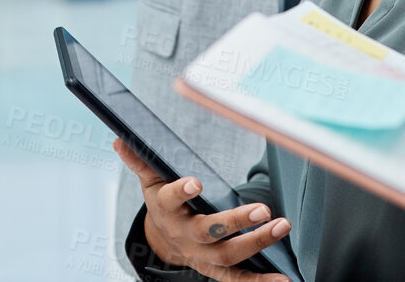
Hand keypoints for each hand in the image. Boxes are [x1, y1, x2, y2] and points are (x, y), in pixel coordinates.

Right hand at [112, 139, 290, 281]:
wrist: (165, 241)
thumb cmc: (165, 203)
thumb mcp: (151, 181)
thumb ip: (142, 160)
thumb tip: (121, 138)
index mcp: (166, 210)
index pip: (170, 200)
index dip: (180, 192)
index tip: (195, 182)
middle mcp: (185, 235)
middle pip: (208, 231)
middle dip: (235, 222)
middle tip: (262, 209)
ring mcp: (201, 255)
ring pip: (228, 254)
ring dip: (257, 242)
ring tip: (281, 226)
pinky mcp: (216, 269)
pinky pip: (238, 279)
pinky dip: (259, 281)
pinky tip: (283, 279)